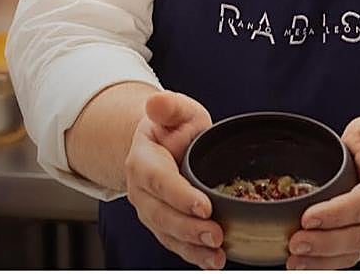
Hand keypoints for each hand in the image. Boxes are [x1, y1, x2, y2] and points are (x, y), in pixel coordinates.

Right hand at [125, 91, 225, 269]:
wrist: (161, 145)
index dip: (179, 195)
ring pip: (167, 234)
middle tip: (216, 233)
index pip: (159, 180)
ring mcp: (150, 211)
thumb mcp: (176, 110)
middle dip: (189, 228)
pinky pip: (175, 244)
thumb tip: (155, 102)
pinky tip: (213, 261)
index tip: (204, 206)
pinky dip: (193, 255)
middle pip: (161, 214)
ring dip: (192, 247)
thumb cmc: (173, 127)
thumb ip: (169, 107)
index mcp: (143, 160)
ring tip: (217, 255)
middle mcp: (141, 190)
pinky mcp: (163, 226)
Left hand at [287, 113, 359, 269]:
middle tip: (295, 241)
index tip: (308, 217)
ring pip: (352, 253)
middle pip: (358, 236)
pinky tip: (300, 264)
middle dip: (325, 242)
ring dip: (321, 260)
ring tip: (293, 259)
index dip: (337, 213)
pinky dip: (323, 264)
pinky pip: (346, 259)